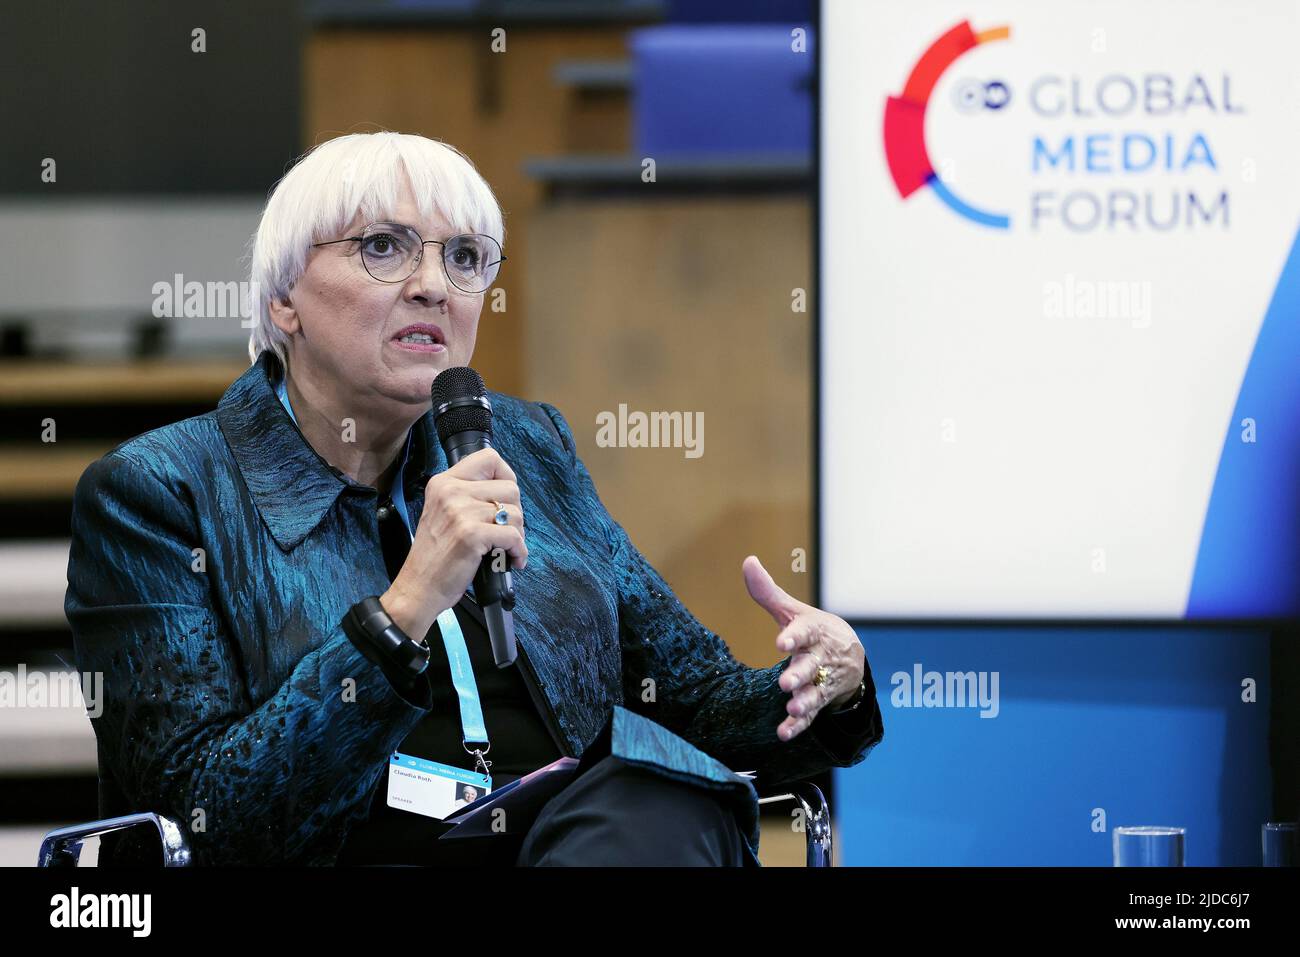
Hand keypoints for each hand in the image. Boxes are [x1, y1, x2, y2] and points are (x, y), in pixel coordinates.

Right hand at [381, 447, 526, 640]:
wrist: (418, 587)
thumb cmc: (435, 556)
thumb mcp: (443, 512)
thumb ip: (468, 496)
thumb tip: (506, 491)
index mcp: (444, 482)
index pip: (489, 457)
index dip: (507, 476)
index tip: (506, 499)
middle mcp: (451, 491)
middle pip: (510, 488)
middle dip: (516, 513)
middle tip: (506, 532)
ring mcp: (460, 512)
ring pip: (515, 512)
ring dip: (518, 534)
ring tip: (507, 548)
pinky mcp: (471, 534)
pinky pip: (513, 535)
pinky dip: (519, 551)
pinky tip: (512, 560)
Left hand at [742, 555, 864, 741]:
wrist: (851, 654)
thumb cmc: (813, 630)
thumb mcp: (793, 611)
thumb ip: (768, 592)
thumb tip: (748, 561)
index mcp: (813, 632)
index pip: (804, 632)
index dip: (794, 637)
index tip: (781, 642)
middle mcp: (819, 658)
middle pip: (810, 666)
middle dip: (799, 674)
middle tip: (785, 682)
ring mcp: (821, 681)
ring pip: (814, 692)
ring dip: (803, 701)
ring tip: (792, 706)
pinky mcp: (819, 701)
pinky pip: (810, 716)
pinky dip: (798, 725)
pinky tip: (783, 732)